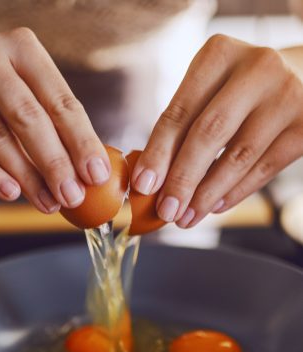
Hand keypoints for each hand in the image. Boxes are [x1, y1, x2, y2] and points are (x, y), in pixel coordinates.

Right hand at [0, 28, 110, 212]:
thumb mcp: (28, 90)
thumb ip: (55, 123)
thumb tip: (91, 172)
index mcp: (22, 47)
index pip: (60, 101)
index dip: (81, 141)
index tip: (95, 175)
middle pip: (28, 118)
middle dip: (55, 164)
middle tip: (72, 196)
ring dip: (26, 177)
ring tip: (47, 202)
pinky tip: (11, 192)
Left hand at [131, 35, 302, 226]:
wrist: (301, 76)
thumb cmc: (239, 89)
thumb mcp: (210, 89)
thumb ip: (183, 124)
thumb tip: (152, 180)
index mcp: (220, 54)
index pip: (180, 111)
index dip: (158, 152)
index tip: (142, 185)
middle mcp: (257, 68)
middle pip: (209, 133)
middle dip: (182, 178)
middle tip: (165, 210)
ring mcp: (286, 97)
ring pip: (238, 157)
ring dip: (207, 195)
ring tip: (186, 218)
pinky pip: (263, 169)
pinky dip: (235, 193)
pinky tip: (215, 207)